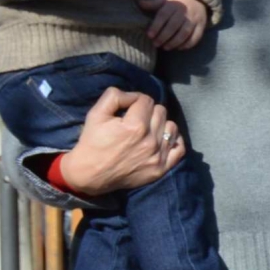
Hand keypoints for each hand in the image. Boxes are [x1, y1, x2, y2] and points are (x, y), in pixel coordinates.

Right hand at [55, 88, 182, 198]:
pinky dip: (173, 141)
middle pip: (160, 112)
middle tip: (136, 119)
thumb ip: (115, 97)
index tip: (127, 109)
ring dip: (161, 125)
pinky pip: (179, 149)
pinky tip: (162, 139)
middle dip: (148, 111)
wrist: (90, 174)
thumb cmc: (92, 142)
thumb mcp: (96, 113)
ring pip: (171, 127)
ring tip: (147, 130)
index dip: (136, 101)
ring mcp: (158, 156)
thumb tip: (133, 95)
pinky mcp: (161, 168)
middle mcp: (150, 140)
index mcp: (135, 125)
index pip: (146, 100)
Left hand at [141, 0, 207, 52]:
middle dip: (163, 37)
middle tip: (155, 44)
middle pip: (173, 26)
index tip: (149, 35)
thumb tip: (140, 3)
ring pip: (184, 33)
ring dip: (174, 42)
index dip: (156, 26)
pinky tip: (179, 48)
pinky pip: (196, 37)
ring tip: (165, 47)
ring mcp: (194, 19)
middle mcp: (185, 11)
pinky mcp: (201, 25)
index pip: (163, 16)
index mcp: (173, 4)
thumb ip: (153, 3)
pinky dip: (188, 44)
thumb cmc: (177, 1)